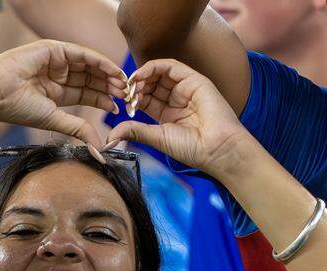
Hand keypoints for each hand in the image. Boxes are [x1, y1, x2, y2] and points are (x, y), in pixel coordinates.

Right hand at [0, 40, 126, 148]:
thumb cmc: (17, 108)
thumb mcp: (54, 120)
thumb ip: (78, 129)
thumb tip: (98, 148)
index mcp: (55, 93)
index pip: (85, 94)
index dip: (102, 100)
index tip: (117, 109)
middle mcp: (57, 76)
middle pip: (90, 79)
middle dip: (108, 87)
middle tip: (127, 96)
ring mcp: (57, 61)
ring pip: (90, 66)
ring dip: (108, 74)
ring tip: (123, 85)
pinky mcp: (56, 49)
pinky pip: (83, 54)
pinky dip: (100, 62)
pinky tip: (113, 71)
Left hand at [107, 59, 253, 175]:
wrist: (216, 148)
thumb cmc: (190, 148)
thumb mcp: (156, 138)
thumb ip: (134, 131)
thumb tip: (110, 136)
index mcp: (168, 113)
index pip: (145, 99)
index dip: (132, 99)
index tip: (124, 106)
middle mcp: (177, 99)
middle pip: (151, 84)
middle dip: (135, 87)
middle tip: (125, 94)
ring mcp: (186, 88)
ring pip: (158, 73)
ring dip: (141, 76)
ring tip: (131, 86)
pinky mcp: (195, 80)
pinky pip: (170, 66)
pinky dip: (152, 67)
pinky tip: (140, 76)